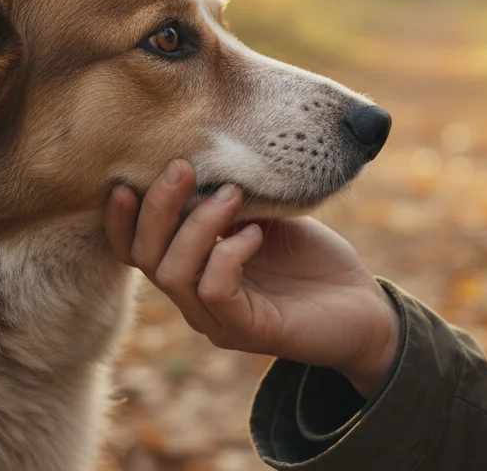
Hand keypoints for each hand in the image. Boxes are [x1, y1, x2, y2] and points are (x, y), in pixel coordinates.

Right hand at [103, 160, 401, 395]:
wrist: (365, 308)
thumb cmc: (312, 259)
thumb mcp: (264, 215)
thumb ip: (228, 196)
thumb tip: (199, 155)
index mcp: (192, 269)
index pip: (134, 250)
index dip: (121, 219)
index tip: (124, 178)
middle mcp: (195, 299)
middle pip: (145, 257)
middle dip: (157, 207)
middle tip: (183, 166)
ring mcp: (218, 319)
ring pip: (174, 273)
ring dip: (197, 225)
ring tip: (231, 193)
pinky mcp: (248, 331)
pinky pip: (215, 290)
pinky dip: (227, 253)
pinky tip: (254, 233)